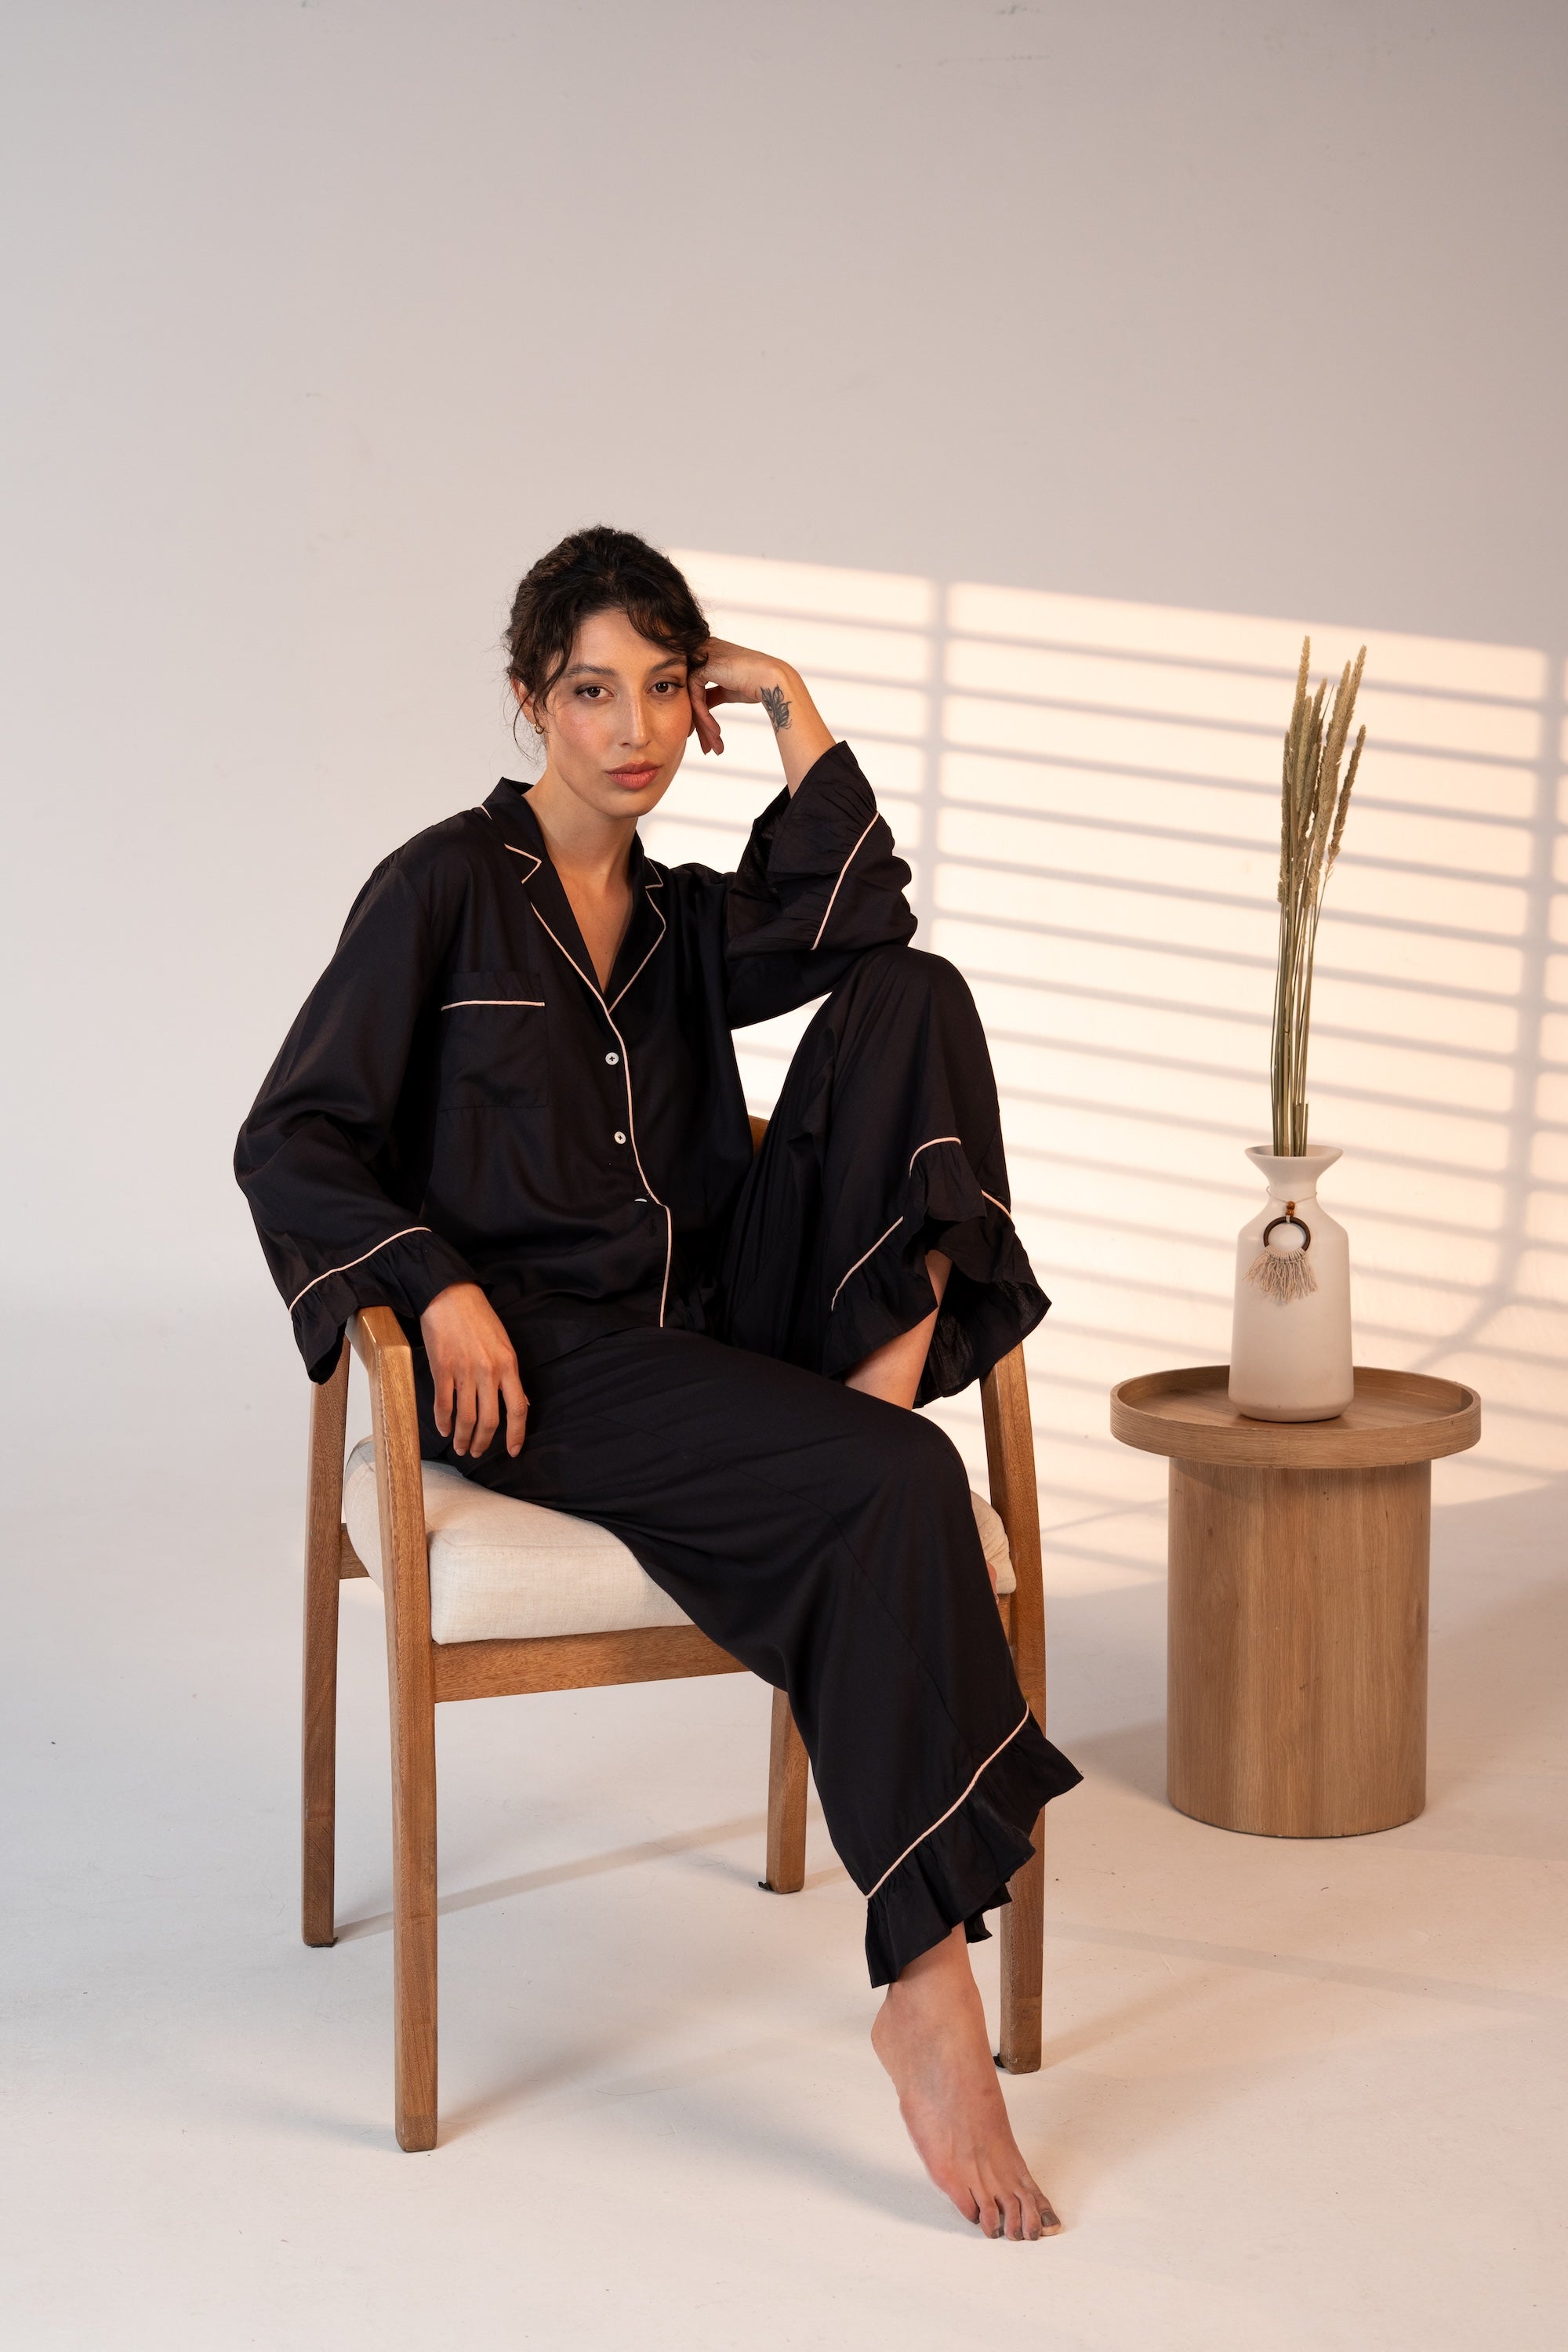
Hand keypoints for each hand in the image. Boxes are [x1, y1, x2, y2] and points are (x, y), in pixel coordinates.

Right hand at [419, 1282, 527, 1458]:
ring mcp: (464, 1372)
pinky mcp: (441, 1369)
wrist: (449, 1296)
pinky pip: (443, 1404)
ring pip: (465, 1418)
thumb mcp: (505, 1345)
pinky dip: (443, 1422)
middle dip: (484, 1443)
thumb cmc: (479, 1318)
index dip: (517, 1434)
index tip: (514, 1450)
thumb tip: (521, 1403)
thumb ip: (511, 1376)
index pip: (518, 1408)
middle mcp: (489, 1372)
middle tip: (477, 1452)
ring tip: (460, 1447)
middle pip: (490, 1420)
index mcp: (509, 1365)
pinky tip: (443, 1429)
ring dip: (462, 1438)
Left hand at [687, 638, 834, 789]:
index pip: (696, 690)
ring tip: (713, 746)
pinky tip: (716, 732)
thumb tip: (700, 711)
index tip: (706, 737)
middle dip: (699, 725)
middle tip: (706, 748)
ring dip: (704, 725)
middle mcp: (702, 654)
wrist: (773, 679)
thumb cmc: (758, 685)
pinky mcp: (702, 666)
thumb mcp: (729, 692)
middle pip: (692, 695)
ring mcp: (701, 658)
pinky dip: (705, 717)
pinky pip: (696, 697)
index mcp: (709, 656)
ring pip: (693, 699)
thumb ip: (712, 696)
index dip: (700, 716)